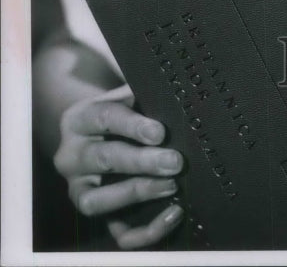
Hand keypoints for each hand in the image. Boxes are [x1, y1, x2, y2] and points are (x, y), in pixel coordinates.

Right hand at [53, 83, 184, 249]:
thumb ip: (141, 94)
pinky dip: (146, 231)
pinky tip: (174, 213)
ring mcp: (79, 190)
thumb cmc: (119, 110)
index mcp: (78, 120)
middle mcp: (71, 157)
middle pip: (104, 159)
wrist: (95, 133)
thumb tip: (172, 95)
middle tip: (175, 161)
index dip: (133, 126)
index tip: (160, 133)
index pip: (104, 118)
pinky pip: (117, 233)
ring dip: (137, 193)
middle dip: (142, 162)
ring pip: (98, 201)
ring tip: (171, 185)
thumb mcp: (124, 96)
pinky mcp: (97, 217)